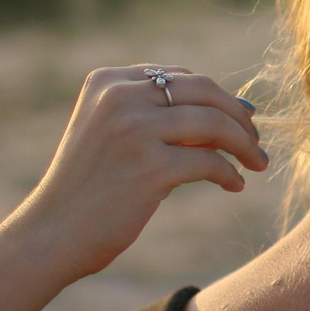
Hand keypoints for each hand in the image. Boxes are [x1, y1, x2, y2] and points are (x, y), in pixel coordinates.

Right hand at [9, 65, 267, 279]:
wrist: (51, 234)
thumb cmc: (88, 191)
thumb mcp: (115, 137)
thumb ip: (158, 118)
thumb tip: (233, 112)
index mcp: (107, 81)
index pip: (177, 76)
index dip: (215, 96)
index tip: (239, 119)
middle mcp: (118, 96)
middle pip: (202, 91)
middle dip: (237, 115)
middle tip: (256, 140)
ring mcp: (134, 129)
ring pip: (213, 123)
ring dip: (244, 143)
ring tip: (258, 162)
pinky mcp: (149, 166)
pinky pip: (210, 162)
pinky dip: (229, 173)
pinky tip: (234, 186)